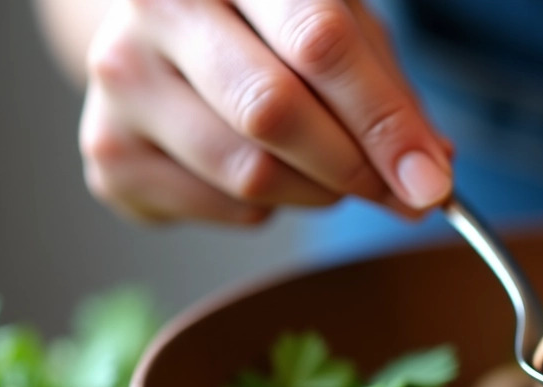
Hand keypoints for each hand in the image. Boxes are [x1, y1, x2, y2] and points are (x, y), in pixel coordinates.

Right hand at [79, 0, 451, 223]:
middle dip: (354, 168)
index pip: (319, 42)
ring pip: (251, 173)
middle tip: (397, 193)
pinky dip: (269, 209)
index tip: (432, 182)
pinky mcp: (110, 154)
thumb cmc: (272, 26)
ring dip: (317, 193)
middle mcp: (157, 6)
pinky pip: (224, 208)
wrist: (171, 33)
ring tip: (327, 171)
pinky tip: (265, 171)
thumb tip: (430, 175)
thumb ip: (390, 96)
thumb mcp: (343, 27)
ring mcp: (122, 81)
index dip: (384, 121)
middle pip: (274, 112)